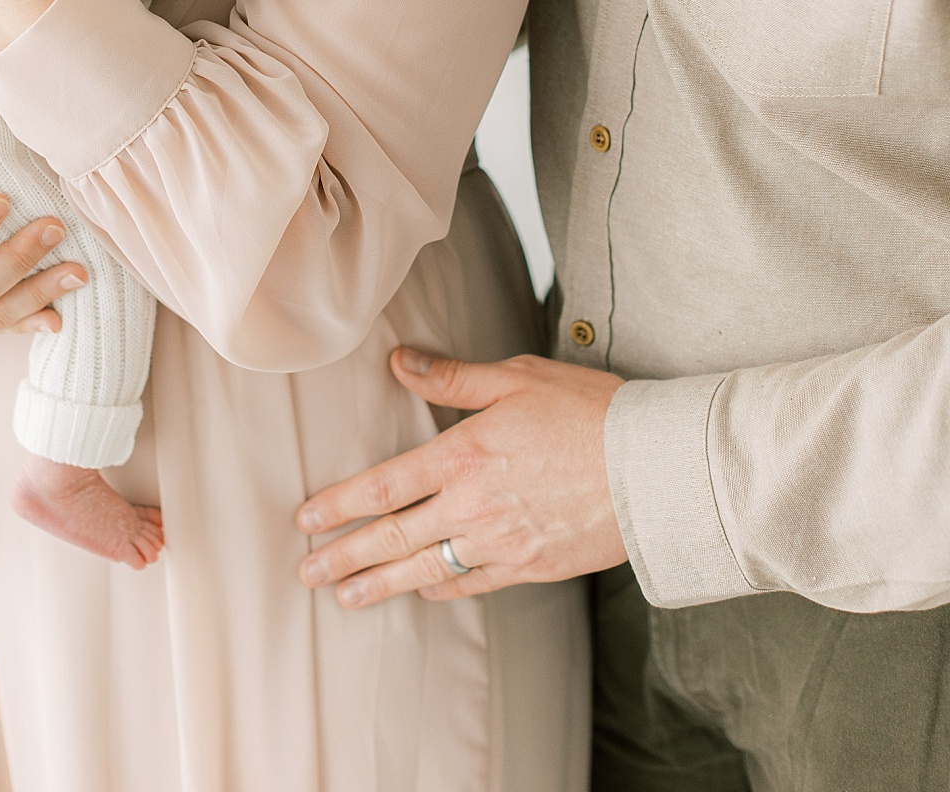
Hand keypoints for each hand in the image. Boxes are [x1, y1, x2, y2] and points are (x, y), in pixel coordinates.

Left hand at [295, 348, 627, 605]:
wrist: (654, 467)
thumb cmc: (589, 411)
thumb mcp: (517, 378)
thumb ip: (453, 378)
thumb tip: (401, 363)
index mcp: (463, 454)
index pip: (383, 486)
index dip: (338, 506)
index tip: (306, 520)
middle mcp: (473, 506)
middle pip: (392, 537)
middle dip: (343, 557)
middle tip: (307, 573)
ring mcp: (500, 542)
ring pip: (424, 570)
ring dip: (379, 584)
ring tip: (345, 596)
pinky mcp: (530, 565)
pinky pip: (470, 584)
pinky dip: (438, 588)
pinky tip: (419, 589)